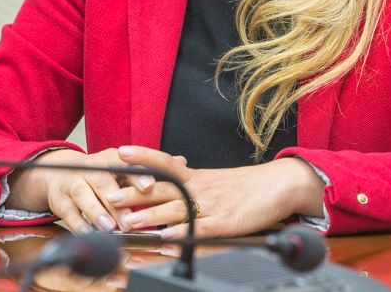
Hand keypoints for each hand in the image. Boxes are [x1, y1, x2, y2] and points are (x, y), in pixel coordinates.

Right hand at [7, 148, 180, 232]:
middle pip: (103, 181)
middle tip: (130, 219)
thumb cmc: (102, 174)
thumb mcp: (124, 167)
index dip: (137, 175)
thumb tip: (182, 161)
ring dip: (97, 212)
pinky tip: (90, 234)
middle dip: (117, 200)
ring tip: (110, 228)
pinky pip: (69, 213)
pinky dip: (79, 225)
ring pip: (83, 196)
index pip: (125, 164)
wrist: (61, 174)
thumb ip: (151, 167)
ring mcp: (73, 183)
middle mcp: (91, 168)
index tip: (150, 186)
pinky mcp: (61, 201)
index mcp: (110, 159)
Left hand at [106, 146, 325, 237]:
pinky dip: (182, 233)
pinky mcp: (225, 223)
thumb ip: (190, 185)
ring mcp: (212, 205)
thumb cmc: (245, 186)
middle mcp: (201, 187)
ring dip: (150, 216)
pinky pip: (199, 228)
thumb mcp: (213, 182)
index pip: (165, 162)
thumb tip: (164, 189)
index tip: (121, 151)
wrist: (280, 185)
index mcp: (197, 176)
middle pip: (163, 188)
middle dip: (135, 193)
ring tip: (127, 222)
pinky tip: (166, 238)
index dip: (143, 156)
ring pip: (176, 209)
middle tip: (111, 195)